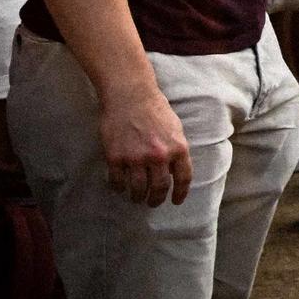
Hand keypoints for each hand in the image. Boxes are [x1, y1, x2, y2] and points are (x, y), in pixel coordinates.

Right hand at [99, 78, 193, 205]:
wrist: (130, 95)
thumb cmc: (155, 109)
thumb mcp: (175, 129)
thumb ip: (176, 149)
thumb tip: (173, 170)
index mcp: (178, 148)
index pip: (183, 178)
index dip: (180, 193)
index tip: (176, 201)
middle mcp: (159, 156)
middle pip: (159, 188)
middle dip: (156, 199)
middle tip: (152, 203)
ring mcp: (136, 158)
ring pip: (138, 189)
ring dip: (137, 197)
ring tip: (136, 197)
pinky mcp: (116, 157)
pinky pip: (117, 181)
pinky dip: (119, 188)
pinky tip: (120, 187)